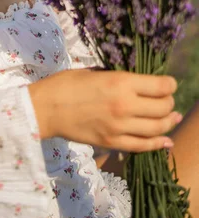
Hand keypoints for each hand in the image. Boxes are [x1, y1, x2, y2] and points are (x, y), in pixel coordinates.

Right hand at [28, 68, 182, 151]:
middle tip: (167, 100)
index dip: (170, 84)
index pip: (161, 86)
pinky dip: (158, 144)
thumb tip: (138, 83)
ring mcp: (119, 127)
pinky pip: (142, 146)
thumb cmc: (66, 84)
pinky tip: (166, 140)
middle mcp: (125, 105)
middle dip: (170, 103)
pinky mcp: (112, 143)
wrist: (45, 108)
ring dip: (168, 122)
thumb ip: (119, 78)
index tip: (169, 84)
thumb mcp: (95, 72)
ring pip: (158, 128)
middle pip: (163, 107)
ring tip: (172, 118)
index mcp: (120, 82)